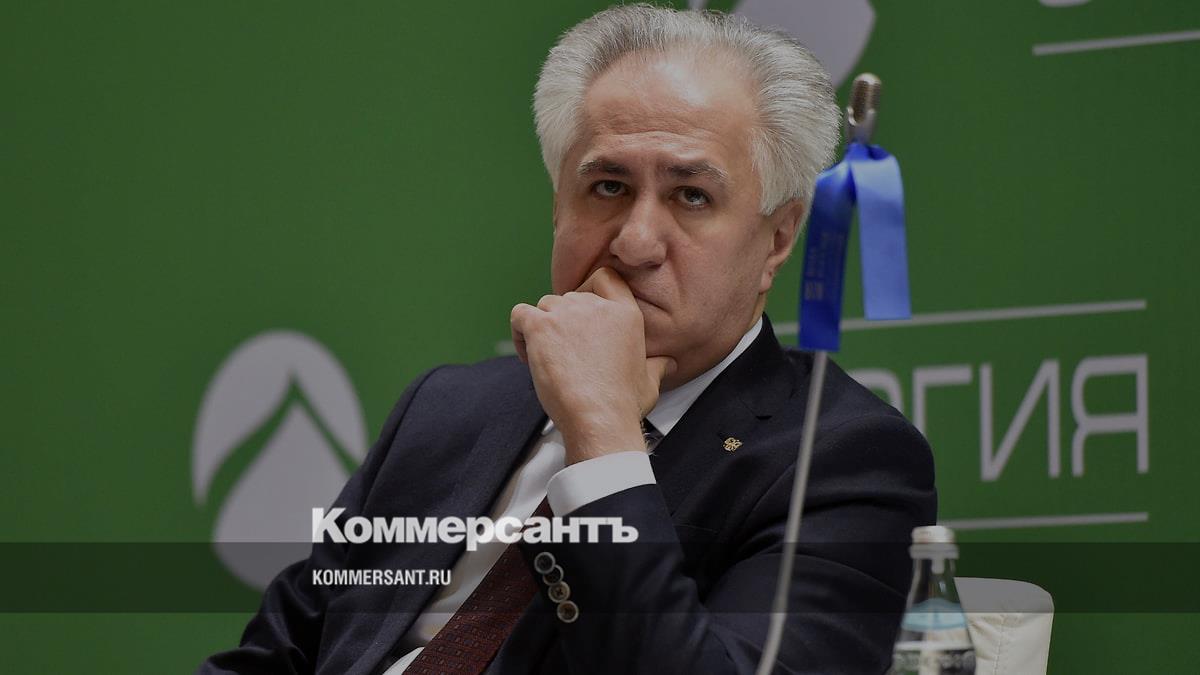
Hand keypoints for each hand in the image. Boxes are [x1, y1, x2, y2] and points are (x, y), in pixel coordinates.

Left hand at [510, 268, 676, 463]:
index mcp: (625, 314)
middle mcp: (596, 308)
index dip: (590, 290)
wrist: (599, 420)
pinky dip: (519, 332)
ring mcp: (566, 315)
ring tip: (544, 357)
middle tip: (564, 351)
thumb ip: (657, 366)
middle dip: (564, 321)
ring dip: (542, 328)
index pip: (605, 277)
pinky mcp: (541, 327)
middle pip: (570, 297)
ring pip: (544, 306)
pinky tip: (526, 354)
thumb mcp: (650, 381)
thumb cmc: (622, 404)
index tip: (583, 315)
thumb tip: (668, 364)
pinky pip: (519, 315)